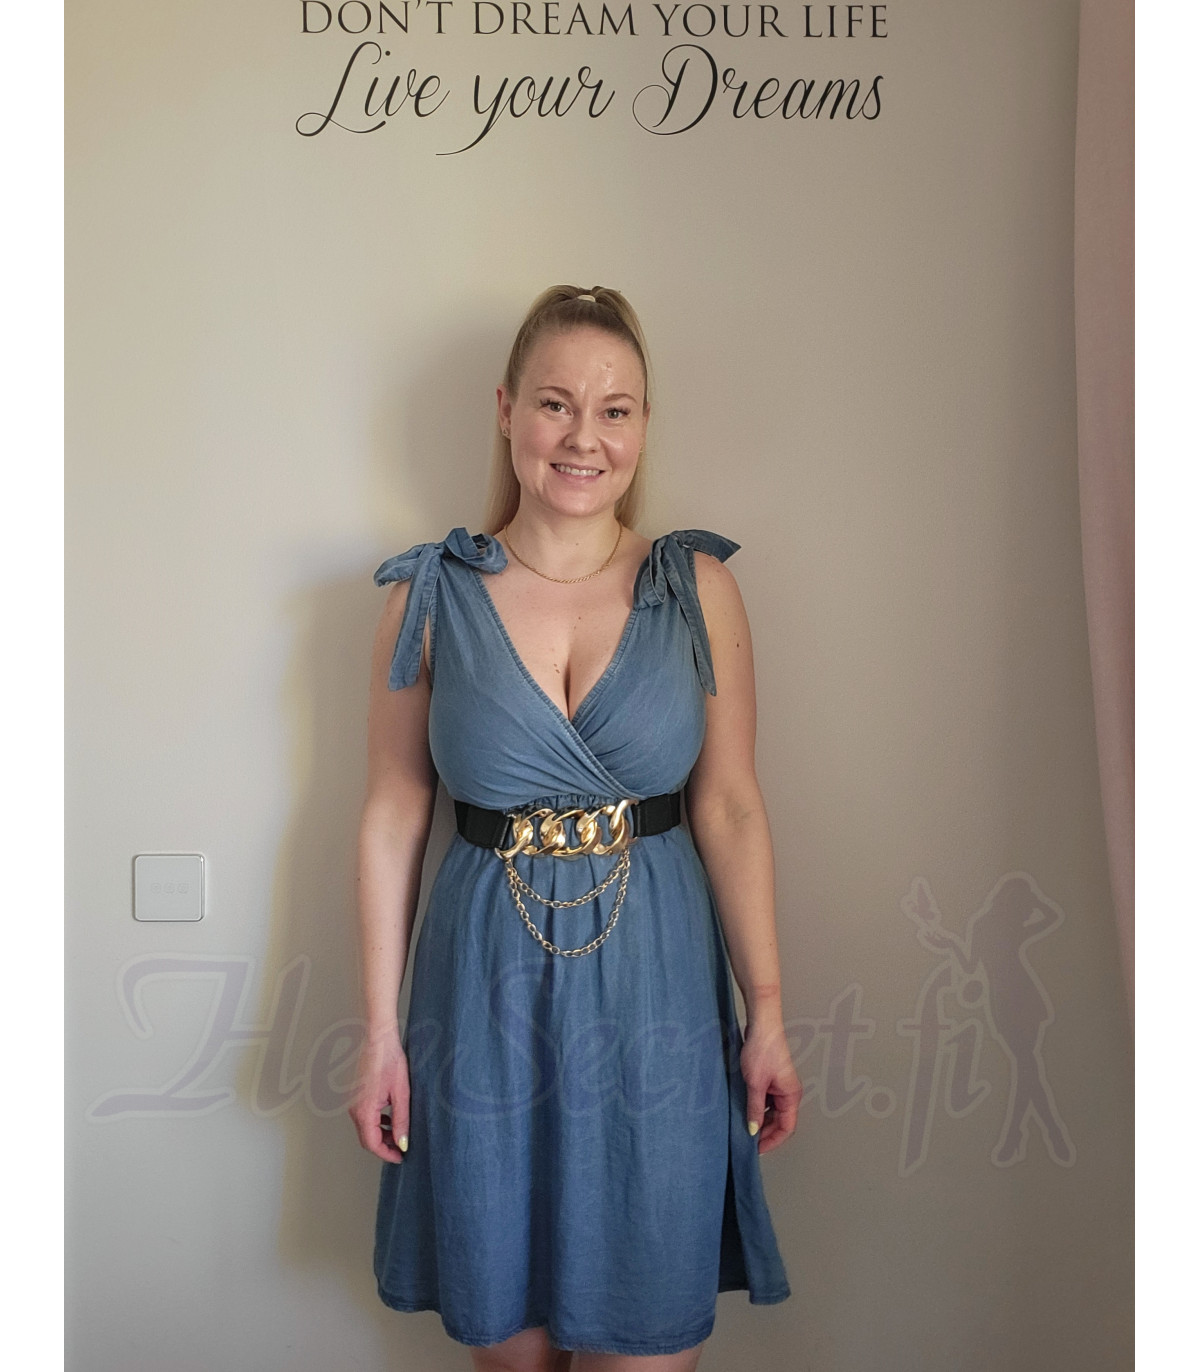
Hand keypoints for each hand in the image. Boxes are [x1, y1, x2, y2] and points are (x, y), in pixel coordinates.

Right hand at [348, 1025, 409, 1163]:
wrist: (378, 1039)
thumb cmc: (389, 1061)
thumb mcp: (401, 1094)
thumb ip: (401, 1121)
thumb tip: (402, 1143)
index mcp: (364, 1111)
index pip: (372, 1144)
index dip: (387, 1154)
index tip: (401, 1157)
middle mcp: (354, 1109)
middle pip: (366, 1139)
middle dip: (384, 1146)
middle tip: (402, 1148)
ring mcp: (353, 1102)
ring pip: (365, 1128)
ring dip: (380, 1135)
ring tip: (399, 1132)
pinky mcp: (355, 1096)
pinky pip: (364, 1117)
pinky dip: (376, 1123)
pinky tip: (390, 1117)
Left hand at [741, 1018, 800, 1153]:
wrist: (761, 1025)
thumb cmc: (763, 1050)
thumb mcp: (755, 1084)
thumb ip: (755, 1109)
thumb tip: (753, 1130)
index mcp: (791, 1095)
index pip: (786, 1128)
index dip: (773, 1141)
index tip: (757, 1149)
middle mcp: (789, 1092)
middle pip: (780, 1122)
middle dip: (766, 1133)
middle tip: (748, 1142)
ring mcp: (780, 1086)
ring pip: (773, 1112)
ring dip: (761, 1121)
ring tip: (745, 1128)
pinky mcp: (772, 1079)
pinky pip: (767, 1101)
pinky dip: (758, 1108)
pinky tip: (745, 1111)